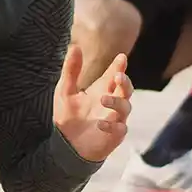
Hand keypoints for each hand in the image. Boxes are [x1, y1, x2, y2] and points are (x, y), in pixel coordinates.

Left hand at [54, 45, 131, 162]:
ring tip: (103, 99)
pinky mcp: (114, 136)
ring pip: (126, 107)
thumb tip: (74, 46)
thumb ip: (71, 70)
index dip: (119, 66)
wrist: (65, 146)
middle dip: (125, 81)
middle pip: (126, 89)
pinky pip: (120, 129)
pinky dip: (112, 125)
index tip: (121, 57)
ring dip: (117, 102)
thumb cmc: (68, 117)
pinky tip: (100, 123)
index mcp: (102, 90)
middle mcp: (111, 102)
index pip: (114, 75)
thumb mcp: (65, 90)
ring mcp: (115, 119)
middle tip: (118, 76)